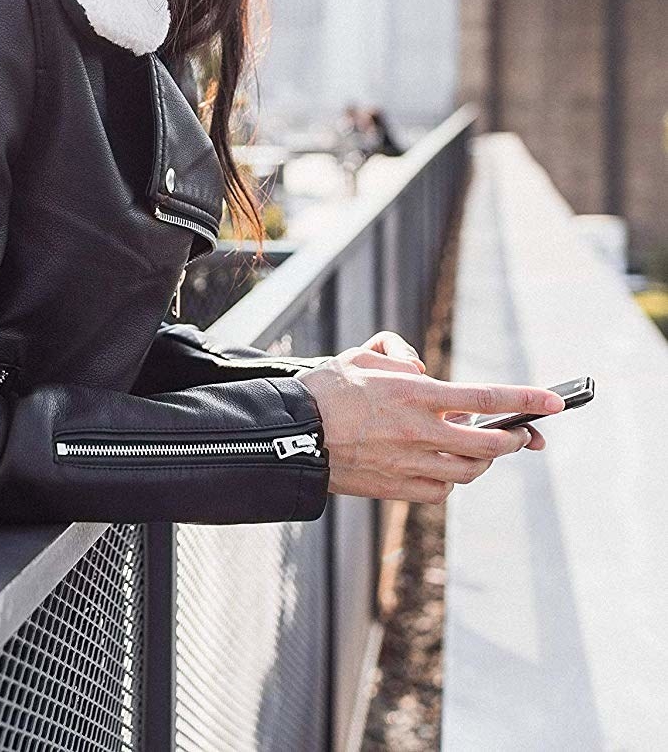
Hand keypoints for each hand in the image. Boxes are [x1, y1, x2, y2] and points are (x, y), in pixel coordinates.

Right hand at [298, 352, 563, 503]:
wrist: (291, 434)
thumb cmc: (325, 390)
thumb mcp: (362, 355)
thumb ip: (397, 353)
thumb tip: (418, 366)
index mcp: (414, 393)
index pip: (484, 396)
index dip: (525, 398)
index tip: (553, 401)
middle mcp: (420, 430)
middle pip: (489, 443)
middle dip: (514, 438)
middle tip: (521, 434)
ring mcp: (410, 463)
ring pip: (469, 470)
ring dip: (485, 460)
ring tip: (483, 448)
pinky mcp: (397, 488)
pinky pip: (442, 490)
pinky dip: (453, 480)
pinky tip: (447, 468)